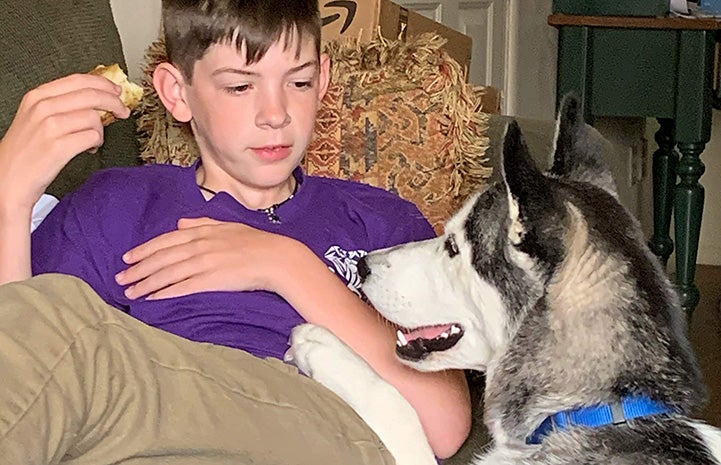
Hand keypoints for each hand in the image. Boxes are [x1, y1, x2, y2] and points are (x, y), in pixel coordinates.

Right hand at [0, 73, 130, 210]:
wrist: (8, 179)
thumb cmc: (25, 151)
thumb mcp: (35, 117)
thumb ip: (61, 104)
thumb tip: (96, 98)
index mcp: (37, 96)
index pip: (79, 80)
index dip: (103, 84)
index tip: (117, 90)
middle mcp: (43, 107)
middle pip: (92, 95)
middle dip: (114, 102)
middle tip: (123, 112)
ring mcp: (50, 127)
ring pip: (94, 117)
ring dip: (100, 131)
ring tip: (91, 140)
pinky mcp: (59, 147)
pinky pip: (93, 137)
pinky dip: (96, 144)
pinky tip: (88, 149)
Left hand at [115, 217, 294, 299]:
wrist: (276, 257)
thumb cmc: (255, 242)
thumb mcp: (227, 226)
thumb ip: (202, 224)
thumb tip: (180, 223)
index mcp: (202, 232)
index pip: (166, 240)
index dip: (144, 250)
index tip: (128, 258)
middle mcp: (199, 246)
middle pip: (161, 258)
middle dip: (138, 269)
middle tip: (120, 279)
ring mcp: (204, 263)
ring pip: (167, 273)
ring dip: (146, 284)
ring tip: (130, 292)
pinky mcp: (211, 280)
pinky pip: (182, 288)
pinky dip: (164, 293)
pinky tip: (152, 299)